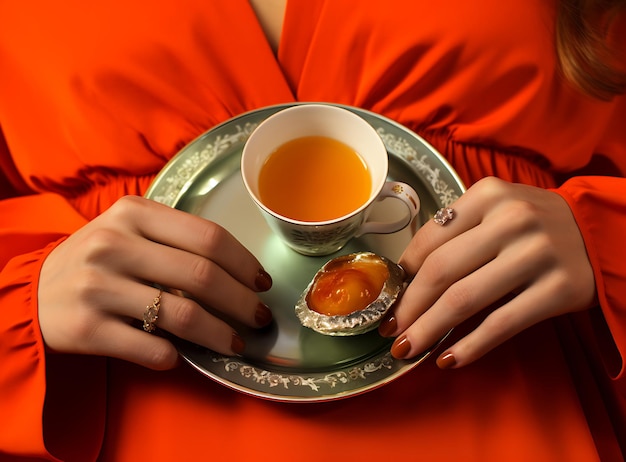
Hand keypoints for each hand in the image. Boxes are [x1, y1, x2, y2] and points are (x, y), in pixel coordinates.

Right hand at [38, 196, 272, 369]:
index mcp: (134, 213)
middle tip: (261, 317)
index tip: (263, 283)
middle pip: (202, 276)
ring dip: (220, 335)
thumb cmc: (99, 259)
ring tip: (237, 343)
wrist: (34, 292)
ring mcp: (97, 286)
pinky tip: (183, 355)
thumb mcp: (129, 230)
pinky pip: (151, 348)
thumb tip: (239, 273)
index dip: (245, 263)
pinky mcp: (86, 328)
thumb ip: (176, 239)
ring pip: (182, 315)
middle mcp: (114, 244)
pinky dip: (177, 356)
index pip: (208, 236)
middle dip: (243, 302)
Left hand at [378, 177, 595, 367]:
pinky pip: (502, 324)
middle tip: (389, 331)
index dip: (401, 275)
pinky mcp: (560, 288)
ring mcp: (537, 254)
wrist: (600, 232)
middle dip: (408, 307)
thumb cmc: (533, 225)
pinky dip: (471, 346)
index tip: (387, 300)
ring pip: (465, 299)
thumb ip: (455, 233)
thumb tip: (405, 278)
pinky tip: (449, 359)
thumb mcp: (495, 210)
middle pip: (441, 271)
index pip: (430, 239)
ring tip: (408, 349)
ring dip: (428, 330)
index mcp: (488, 195)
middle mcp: (511, 219)